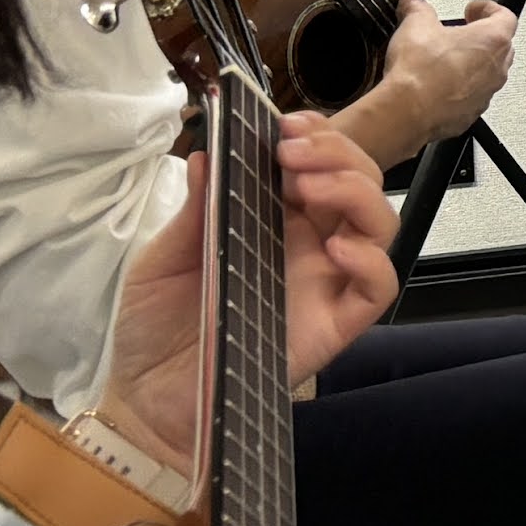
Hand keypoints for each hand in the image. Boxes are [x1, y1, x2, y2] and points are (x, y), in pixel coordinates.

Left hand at [97, 125, 406, 457]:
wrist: (146, 401)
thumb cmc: (154, 329)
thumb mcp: (161, 258)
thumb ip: (194, 209)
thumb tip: (206, 153)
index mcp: (272, 221)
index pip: (318, 164)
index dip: (315, 135)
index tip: (286, 123)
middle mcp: (308, 246)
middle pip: (358, 183)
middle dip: (336, 153)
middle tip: (292, 151)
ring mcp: (325, 284)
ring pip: (379, 225)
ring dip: (356, 191)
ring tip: (310, 186)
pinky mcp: (333, 325)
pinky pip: (378, 288)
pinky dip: (369, 259)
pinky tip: (334, 247)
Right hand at [382, 0, 515, 140]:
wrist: (408, 112)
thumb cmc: (420, 72)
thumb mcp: (415, 24)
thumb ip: (417, 8)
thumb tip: (413, 4)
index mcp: (492, 40)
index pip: (505, 16)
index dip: (489, 8)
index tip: (472, 8)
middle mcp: (496, 68)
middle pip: (500, 45)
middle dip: (480, 36)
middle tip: (460, 31)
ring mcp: (486, 94)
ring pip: (487, 73)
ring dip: (471, 63)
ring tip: (445, 58)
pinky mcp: (471, 113)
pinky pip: (472, 96)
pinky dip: (459, 88)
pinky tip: (436, 84)